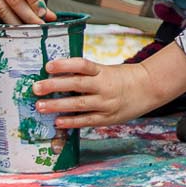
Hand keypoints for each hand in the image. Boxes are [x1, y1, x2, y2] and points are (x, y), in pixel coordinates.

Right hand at [0, 0, 51, 23]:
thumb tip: (50, 16)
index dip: (36, 2)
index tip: (43, 14)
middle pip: (14, 0)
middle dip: (28, 16)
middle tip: (38, 25)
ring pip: (3, 10)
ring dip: (17, 22)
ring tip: (28, 28)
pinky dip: (7, 20)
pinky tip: (16, 23)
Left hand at [33, 58, 169, 129]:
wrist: (149, 88)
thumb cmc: (122, 78)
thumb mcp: (107, 70)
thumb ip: (87, 75)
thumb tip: (56, 77)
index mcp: (104, 71)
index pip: (83, 65)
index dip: (66, 64)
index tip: (48, 66)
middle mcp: (105, 86)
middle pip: (77, 84)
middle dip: (55, 86)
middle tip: (36, 88)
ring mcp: (107, 103)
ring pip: (79, 104)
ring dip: (58, 106)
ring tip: (40, 106)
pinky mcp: (108, 118)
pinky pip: (87, 120)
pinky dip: (72, 122)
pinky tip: (58, 122)